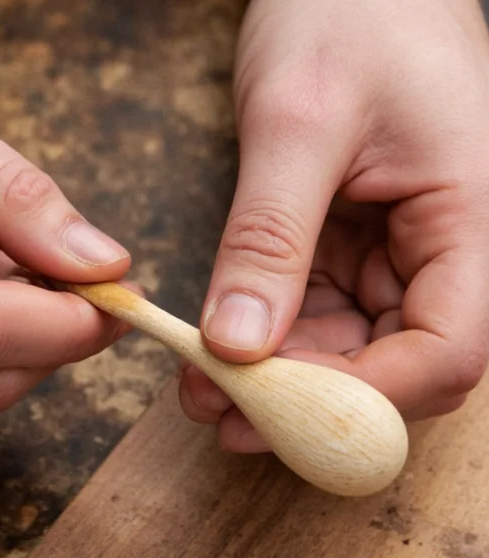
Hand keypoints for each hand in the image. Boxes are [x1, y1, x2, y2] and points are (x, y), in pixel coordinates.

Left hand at [180, 0, 488, 451]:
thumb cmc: (347, 17)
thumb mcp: (298, 124)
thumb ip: (269, 237)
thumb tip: (238, 344)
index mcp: (474, 220)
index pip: (449, 348)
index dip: (365, 397)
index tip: (272, 412)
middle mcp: (448, 249)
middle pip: (396, 362)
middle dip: (306, 397)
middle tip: (220, 411)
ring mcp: (399, 253)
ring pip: (350, 346)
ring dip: (278, 375)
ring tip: (202, 388)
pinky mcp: (353, 247)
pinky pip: (317, 311)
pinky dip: (269, 336)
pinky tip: (217, 351)